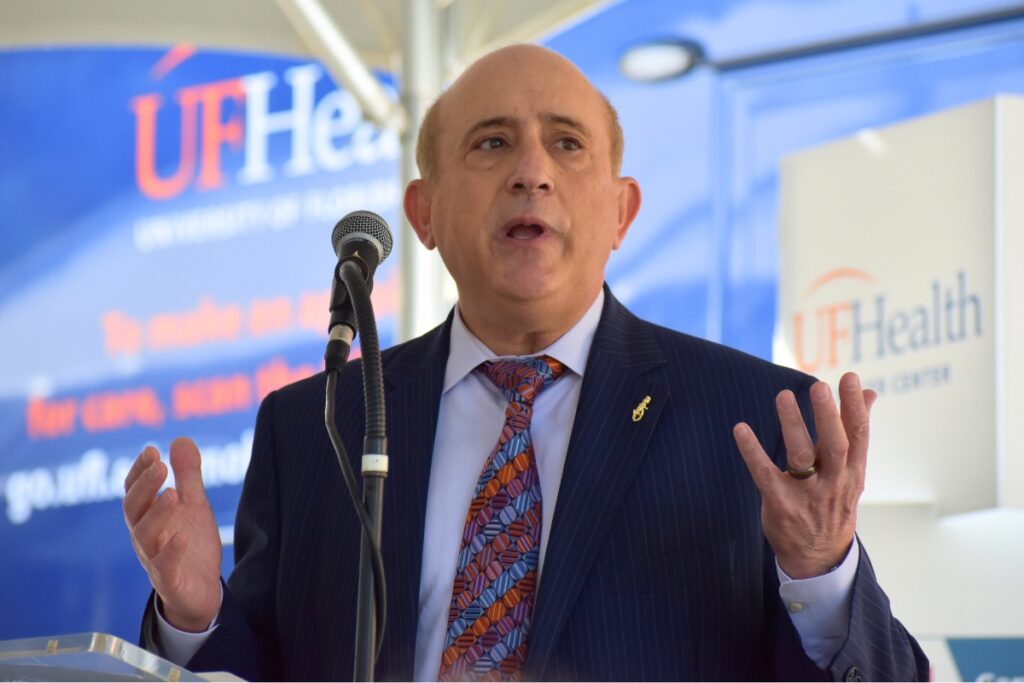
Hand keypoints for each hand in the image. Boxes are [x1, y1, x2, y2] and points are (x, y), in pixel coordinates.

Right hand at [123, 437, 222, 631]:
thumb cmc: (191, 546)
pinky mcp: (170, 581)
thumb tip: (180, 438)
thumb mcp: (194, 506)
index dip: (139, 471)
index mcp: (149, 517)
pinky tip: (182, 535)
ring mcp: (155, 559)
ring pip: (145, 536)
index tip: (151, 450)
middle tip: (159, 465)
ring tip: (172, 494)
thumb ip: (188, 476)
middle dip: (144, 487)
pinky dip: (171, 551)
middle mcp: (146, 537)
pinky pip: (165, 567)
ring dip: (157, 514)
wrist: (201, 592)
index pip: (135, 491)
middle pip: (134, 510)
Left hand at [733, 372, 875, 578]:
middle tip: (819, 387)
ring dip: (793, 425)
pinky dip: (752, 451)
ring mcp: (808, 495)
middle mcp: (834, 482)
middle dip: (828, 416)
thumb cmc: (833, 503)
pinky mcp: (781, 504)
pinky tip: (741, 429)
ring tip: (783, 396)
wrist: (819, 557)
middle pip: (834, 445)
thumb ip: (855, 431)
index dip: (854, 406)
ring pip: (801, 455)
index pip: (858, 434)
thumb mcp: (852, 472)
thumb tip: (870, 392)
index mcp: (853, 472)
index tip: (849, 378)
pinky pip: (764, 474)